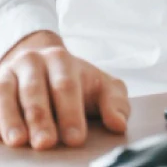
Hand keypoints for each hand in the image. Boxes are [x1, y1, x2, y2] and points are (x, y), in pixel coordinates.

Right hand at [0, 31, 129, 148]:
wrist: (39, 64)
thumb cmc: (75, 82)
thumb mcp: (100, 87)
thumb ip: (113, 103)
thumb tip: (119, 124)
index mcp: (61, 59)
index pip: (66, 86)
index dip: (71, 113)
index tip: (76, 139)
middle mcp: (31, 62)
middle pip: (35, 92)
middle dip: (41, 119)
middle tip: (46, 143)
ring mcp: (7, 73)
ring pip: (6, 95)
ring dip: (11, 119)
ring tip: (19, 142)